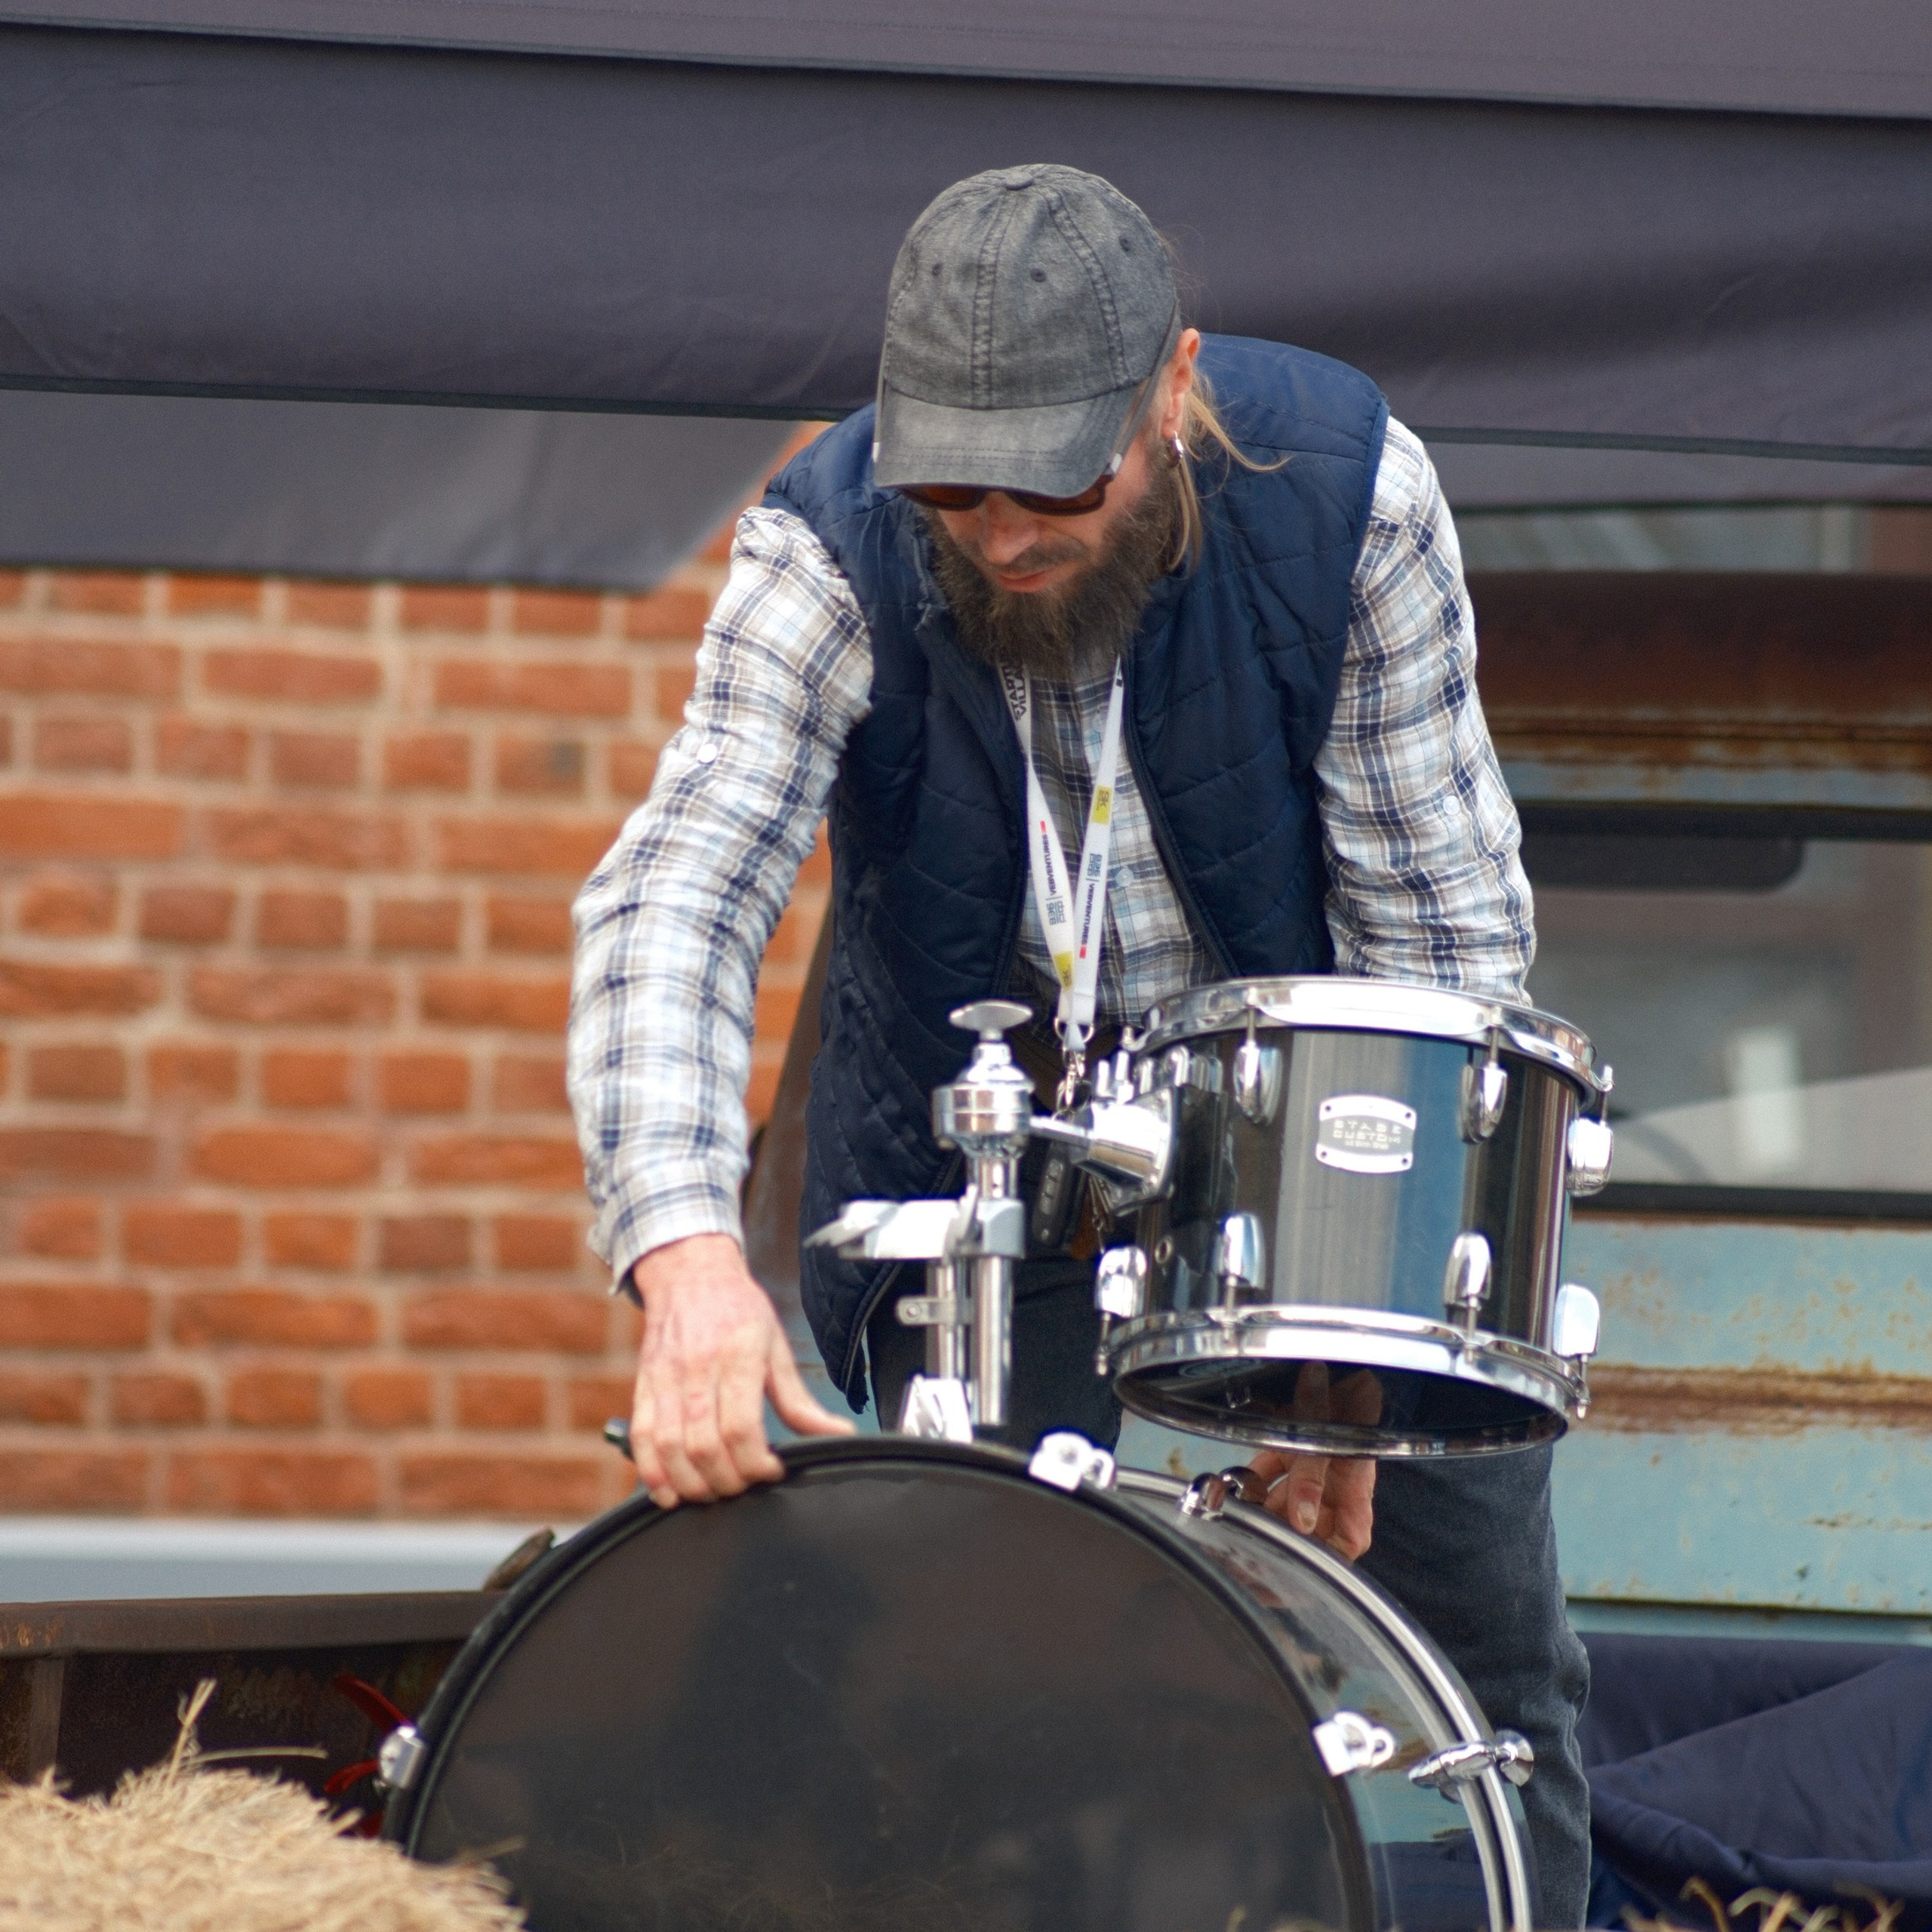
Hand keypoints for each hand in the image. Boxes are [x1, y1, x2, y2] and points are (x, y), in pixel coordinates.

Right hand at [628, 1233, 852, 1508]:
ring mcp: (665, 1379)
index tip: (772, 1471)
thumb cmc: (738, 1309)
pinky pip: (641, 1438)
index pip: (741, 1427)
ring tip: (714, 1491)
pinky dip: (652, 1473)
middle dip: (727, 1481)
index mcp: (738, 1356)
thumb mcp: (777, 1347)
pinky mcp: (643, 1386)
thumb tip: (838, 1435)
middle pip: (705, 1445)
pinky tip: (670, 1492)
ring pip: (669, 1448)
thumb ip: (800, 1401)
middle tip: (744, 1485)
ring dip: (691, 1484)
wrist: (689, 1274)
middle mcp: (698, 1368)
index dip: (756, 1463)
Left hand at [1248, 1362, 1380, 1560]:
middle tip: (1249, 1545)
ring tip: (1235, 1512)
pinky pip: (1272, 1470)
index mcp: (1356, 1489)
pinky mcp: (1293, 1445)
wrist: (1343, 1355)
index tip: (1293, 1574)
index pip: (1350, 1541)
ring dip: (1261, 1505)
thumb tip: (1303, 1522)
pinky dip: (1254, 1476)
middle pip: (1310, 1524)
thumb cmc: (1349, 1397)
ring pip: (1285, 1499)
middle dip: (1281, 1533)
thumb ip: (1313, 1479)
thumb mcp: (1330, 1440)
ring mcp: (1313, 1465)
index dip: (1327, 1561)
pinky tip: (1233, 1480)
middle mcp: (1336, 1483)